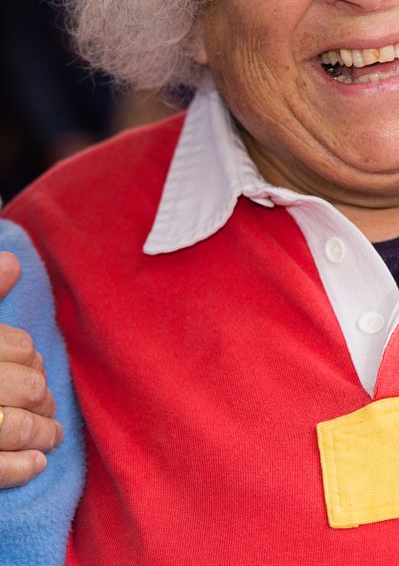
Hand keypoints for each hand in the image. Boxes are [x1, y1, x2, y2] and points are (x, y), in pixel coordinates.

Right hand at [0, 251, 63, 487]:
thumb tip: (13, 262)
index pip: (21, 348)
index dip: (33, 358)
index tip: (34, 366)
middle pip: (28, 387)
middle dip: (43, 397)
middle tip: (47, 403)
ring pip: (18, 426)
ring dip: (43, 433)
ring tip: (52, 435)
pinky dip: (20, 468)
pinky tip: (37, 464)